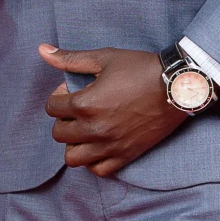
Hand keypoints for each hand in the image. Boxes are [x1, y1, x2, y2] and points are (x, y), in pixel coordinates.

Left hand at [40, 46, 185, 177]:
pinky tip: (99, 145)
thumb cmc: (141, 68)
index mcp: (85, 104)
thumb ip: (70, 58)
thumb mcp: (104, 58)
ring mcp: (110, 145)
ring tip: (85, 130)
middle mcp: (94, 129)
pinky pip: (98, 170)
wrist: (177, 86)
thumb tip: (42, 50)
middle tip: (78, 109)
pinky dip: (93, 160)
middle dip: (63, 119)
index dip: (58, 96)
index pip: (51, 108)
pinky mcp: (126, 155)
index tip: (72, 90)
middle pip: (59, 133)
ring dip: (74, 143)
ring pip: (73, 158)